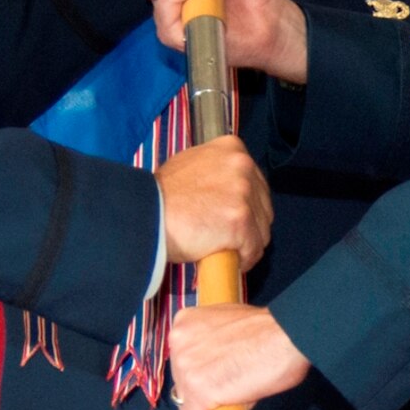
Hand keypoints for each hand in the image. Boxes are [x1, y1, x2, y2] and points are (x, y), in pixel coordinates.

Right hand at [156, 135, 271, 270]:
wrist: (147, 213)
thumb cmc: (162, 195)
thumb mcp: (191, 166)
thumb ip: (216, 173)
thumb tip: (226, 193)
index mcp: (233, 149)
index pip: (256, 184)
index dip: (247, 207)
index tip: (233, 220)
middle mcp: (243, 166)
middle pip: (263, 207)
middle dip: (250, 227)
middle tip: (228, 239)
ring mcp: (243, 193)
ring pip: (261, 230)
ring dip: (246, 245)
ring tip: (225, 251)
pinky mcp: (240, 221)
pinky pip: (253, 249)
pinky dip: (243, 260)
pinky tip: (227, 260)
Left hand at [167, 304, 309, 409]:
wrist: (284, 336)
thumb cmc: (267, 328)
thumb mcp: (226, 321)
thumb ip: (211, 340)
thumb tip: (211, 363)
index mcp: (184, 322)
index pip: (182, 357)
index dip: (199, 370)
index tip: (213, 376)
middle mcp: (178, 342)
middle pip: (181, 379)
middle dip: (201, 387)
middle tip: (227, 388)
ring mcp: (186, 368)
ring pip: (186, 401)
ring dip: (207, 405)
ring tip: (233, 400)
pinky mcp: (198, 392)